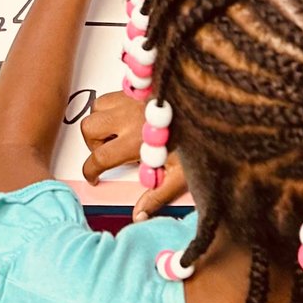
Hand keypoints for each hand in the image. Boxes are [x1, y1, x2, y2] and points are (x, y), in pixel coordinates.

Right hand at [81, 90, 190, 218]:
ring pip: (97, 107)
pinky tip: (127, 118)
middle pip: (89, 127)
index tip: (95, 176)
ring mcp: (132, 98)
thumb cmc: (198, 140)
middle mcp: (129, 116)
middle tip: (108, 153)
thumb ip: (157, 196)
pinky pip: (112, 94)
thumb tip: (138, 216)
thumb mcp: (180, 176)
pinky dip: (111, 106)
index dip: (90, 171)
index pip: (99, 157)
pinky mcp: (139, 87)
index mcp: (135, 140)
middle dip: (92, 143)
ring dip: (101, 122)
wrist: (212, 110)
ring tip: (116, 134)